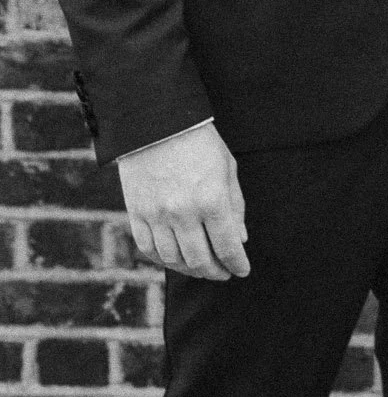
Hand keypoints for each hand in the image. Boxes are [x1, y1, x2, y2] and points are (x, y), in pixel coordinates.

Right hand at [118, 124, 249, 280]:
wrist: (157, 122)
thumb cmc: (199, 142)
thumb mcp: (227, 169)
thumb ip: (235, 207)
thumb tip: (240, 240)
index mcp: (212, 200)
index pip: (228, 247)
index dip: (237, 264)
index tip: (242, 271)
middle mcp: (183, 213)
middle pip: (200, 260)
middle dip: (215, 272)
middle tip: (223, 273)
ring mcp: (157, 215)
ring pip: (173, 259)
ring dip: (190, 270)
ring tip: (201, 268)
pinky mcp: (136, 213)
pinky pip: (149, 249)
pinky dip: (163, 260)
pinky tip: (175, 258)